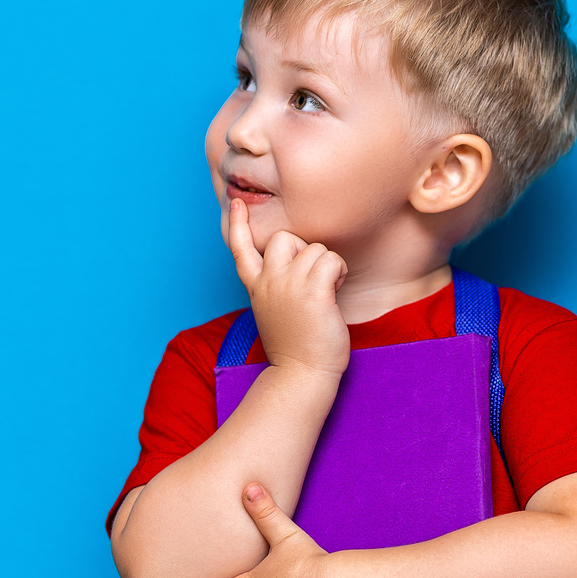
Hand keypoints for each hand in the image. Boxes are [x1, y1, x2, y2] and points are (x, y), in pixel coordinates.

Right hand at [226, 199, 349, 378]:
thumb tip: (294, 264)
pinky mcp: (313, 292)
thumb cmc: (295, 345)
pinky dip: (340, 272)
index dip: (238, 224)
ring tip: (328, 290)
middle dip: (303, 249)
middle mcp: (268, 282)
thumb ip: (275, 286)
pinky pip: (332, 261)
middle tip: (312, 277)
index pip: (240, 248)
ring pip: (314, 248)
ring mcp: (289, 286)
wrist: (301, 374)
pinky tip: (337, 291)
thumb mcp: (274, 310)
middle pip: (284, 237)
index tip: (236, 202)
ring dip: (328, 265)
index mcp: (256, 287)